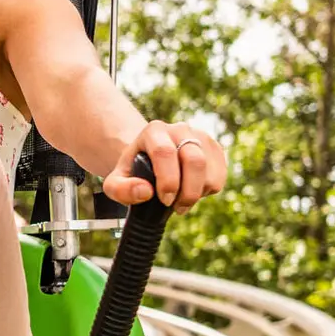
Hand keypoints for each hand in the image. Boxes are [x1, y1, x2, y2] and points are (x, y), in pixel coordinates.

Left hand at [103, 121, 226, 210]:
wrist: (151, 160)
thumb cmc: (134, 172)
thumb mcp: (115, 182)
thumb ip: (121, 189)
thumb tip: (145, 191)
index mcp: (154, 131)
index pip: (165, 152)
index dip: (167, 180)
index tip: (164, 200)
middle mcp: (180, 129)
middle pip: (194, 160)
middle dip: (187, 191)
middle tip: (176, 206)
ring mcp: (201, 137)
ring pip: (209, 172)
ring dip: (197, 194)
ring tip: (180, 198)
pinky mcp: (215, 149)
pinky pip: (219, 177)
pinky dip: (207, 191)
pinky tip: (192, 189)